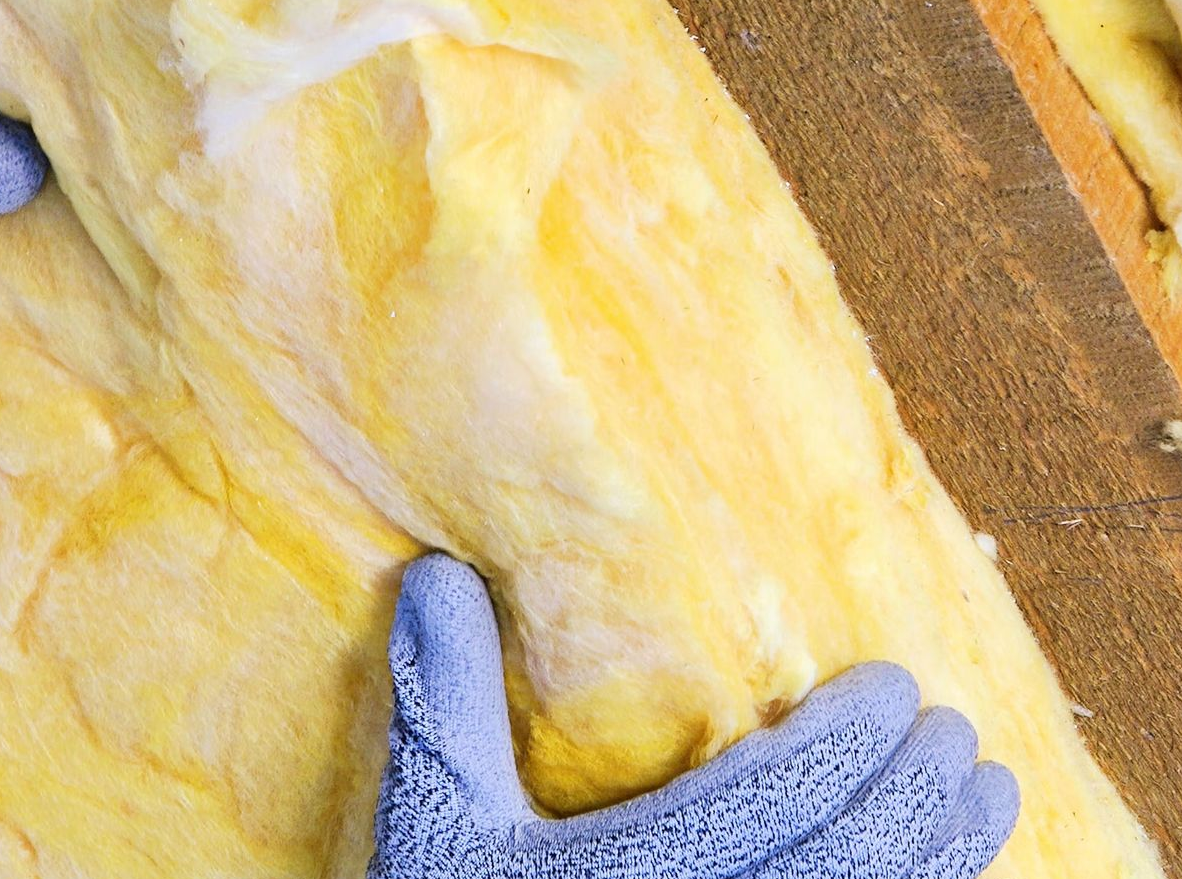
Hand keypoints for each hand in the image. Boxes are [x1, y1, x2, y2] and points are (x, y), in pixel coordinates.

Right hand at [370, 555, 1018, 878]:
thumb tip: (437, 572)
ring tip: (987, 794)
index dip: (845, 741)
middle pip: (850, 864)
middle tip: (955, 728)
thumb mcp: (435, 819)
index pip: (774, 803)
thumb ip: (443, 699)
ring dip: (945, 859)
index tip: (891, 685)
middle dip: (916, 792)